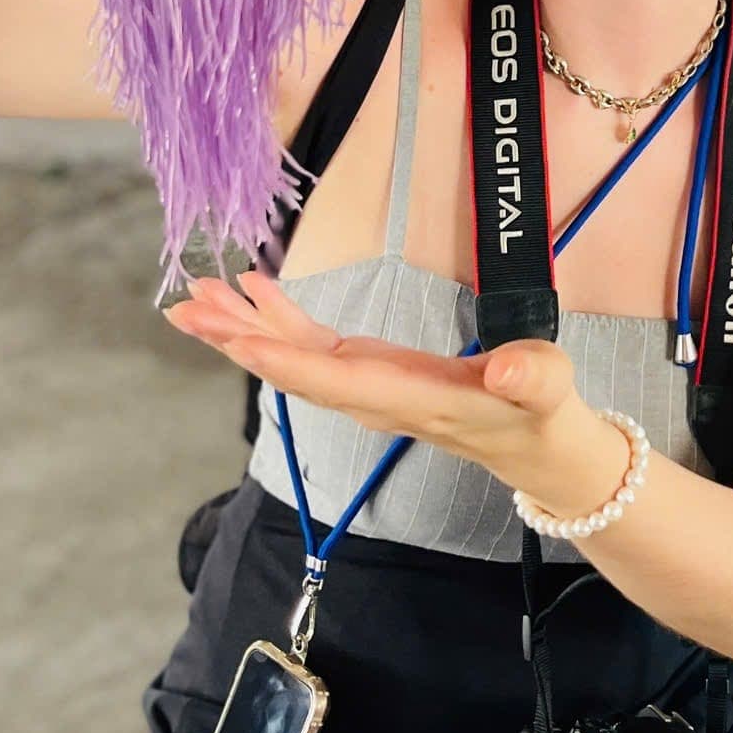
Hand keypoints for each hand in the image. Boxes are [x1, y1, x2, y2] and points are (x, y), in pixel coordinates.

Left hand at [163, 268, 588, 487]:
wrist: (533, 445)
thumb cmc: (539, 415)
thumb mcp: (548, 392)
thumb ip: (532, 377)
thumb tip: (513, 369)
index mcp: (408, 400)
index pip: (337, 383)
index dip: (286, 361)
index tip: (237, 340)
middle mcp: (372, 396)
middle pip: (293, 370)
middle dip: (237, 340)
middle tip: (185, 309)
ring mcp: (364, 383)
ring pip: (291, 355)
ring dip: (242, 326)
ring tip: (195, 295)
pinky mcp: (368, 368)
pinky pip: (311, 343)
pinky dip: (278, 316)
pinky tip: (250, 288)